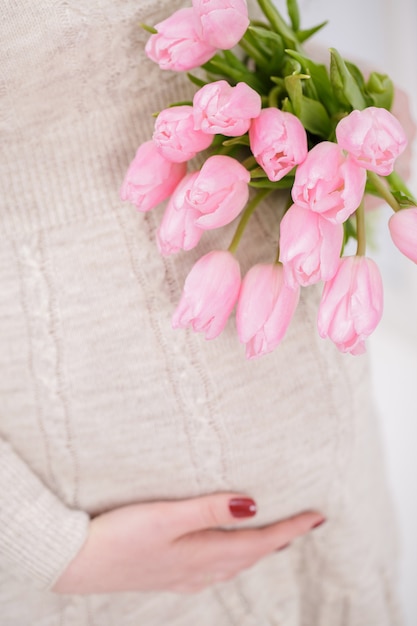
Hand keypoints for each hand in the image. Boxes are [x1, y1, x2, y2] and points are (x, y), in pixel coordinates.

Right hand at [53, 493, 324, 594]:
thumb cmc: (118, 536)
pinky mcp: (167, 575)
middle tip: (303, 525)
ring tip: (273, 537)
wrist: (76, 562)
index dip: (291, 528)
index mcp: (203, 554)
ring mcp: (183, 576)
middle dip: (281, 540)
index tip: (318, 517)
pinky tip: (224, 555)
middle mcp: (199, 569)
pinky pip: (214, 569)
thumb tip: (252, 504)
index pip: (260, 541)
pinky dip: (232, 558)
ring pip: (234, 564)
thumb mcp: (165, 517)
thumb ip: (208, 509)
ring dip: (258, 550)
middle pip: (251, 556)